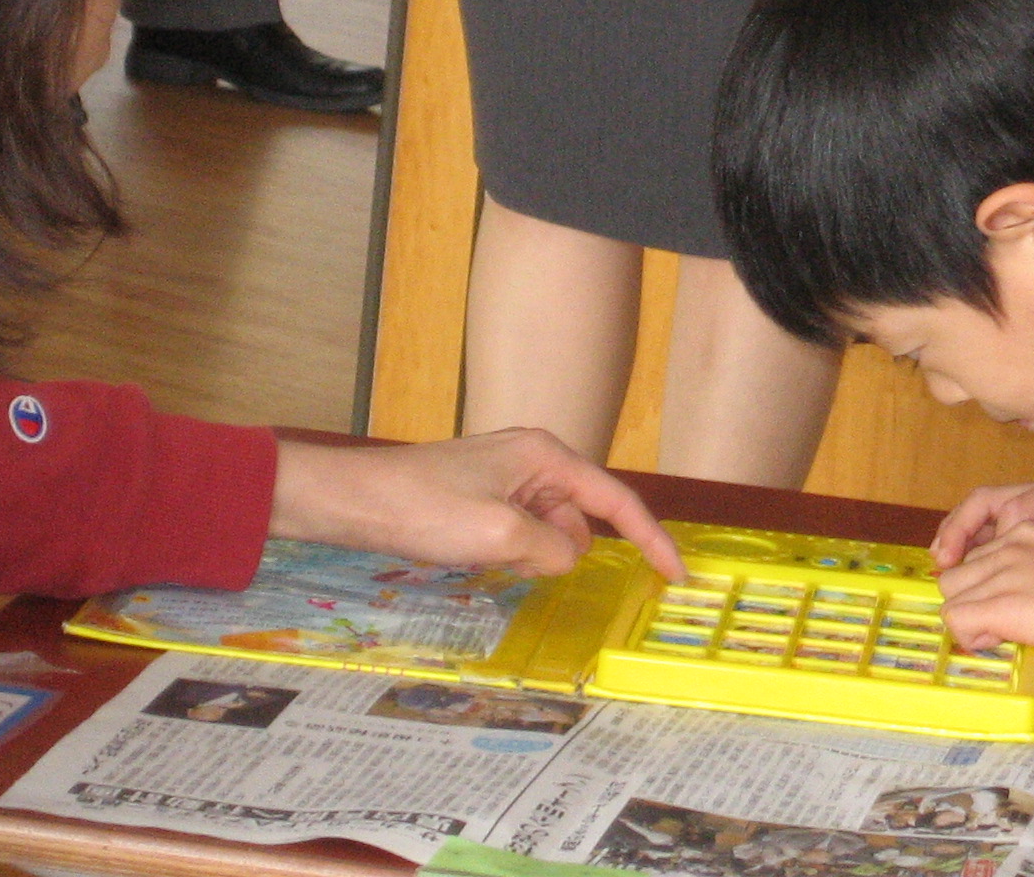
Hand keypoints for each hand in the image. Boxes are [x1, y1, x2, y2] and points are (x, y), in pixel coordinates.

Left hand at [268, 429, 684, 579]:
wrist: (356, 500)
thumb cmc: (424, 509)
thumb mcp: (497, 534)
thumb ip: (549, 549)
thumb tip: (566, 557)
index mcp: (546, 456)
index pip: (617, 501)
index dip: (652, 539)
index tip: (677, 576)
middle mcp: (535, 460)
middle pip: (581, 518)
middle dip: (564, 552)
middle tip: (519, 565)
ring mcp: (508, 478)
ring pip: (549, 532)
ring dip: (533, 555)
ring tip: (487, 558)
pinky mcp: (485, 498)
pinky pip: (521, 533)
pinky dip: (513, 553)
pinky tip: (480, 559)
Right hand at [932, 472, 1033, 577]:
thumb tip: (1012, 542)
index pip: (1008, 507)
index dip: (982, 536)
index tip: (963, 567)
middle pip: (989, 503)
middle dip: (959, 530)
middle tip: (940, 562)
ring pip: (990, 516)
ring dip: (963, 539)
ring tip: (943, 566)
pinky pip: (1002, 531)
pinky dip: (980, 548)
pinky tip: (967, 572)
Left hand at [936, 521, 1033, 672]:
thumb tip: (1022, 605)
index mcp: (1032, 530)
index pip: (982, 551)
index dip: (987, 583)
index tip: (1006, 605)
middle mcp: (1013, 543)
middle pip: (960, 569)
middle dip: (972, 598)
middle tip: (999, 623)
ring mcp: (1004, 571)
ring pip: (951, 591)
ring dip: (970, 616)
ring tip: (1000, 633)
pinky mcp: (1000, 603)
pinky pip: (955, 618)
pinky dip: (970, 636)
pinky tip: (999, 641)